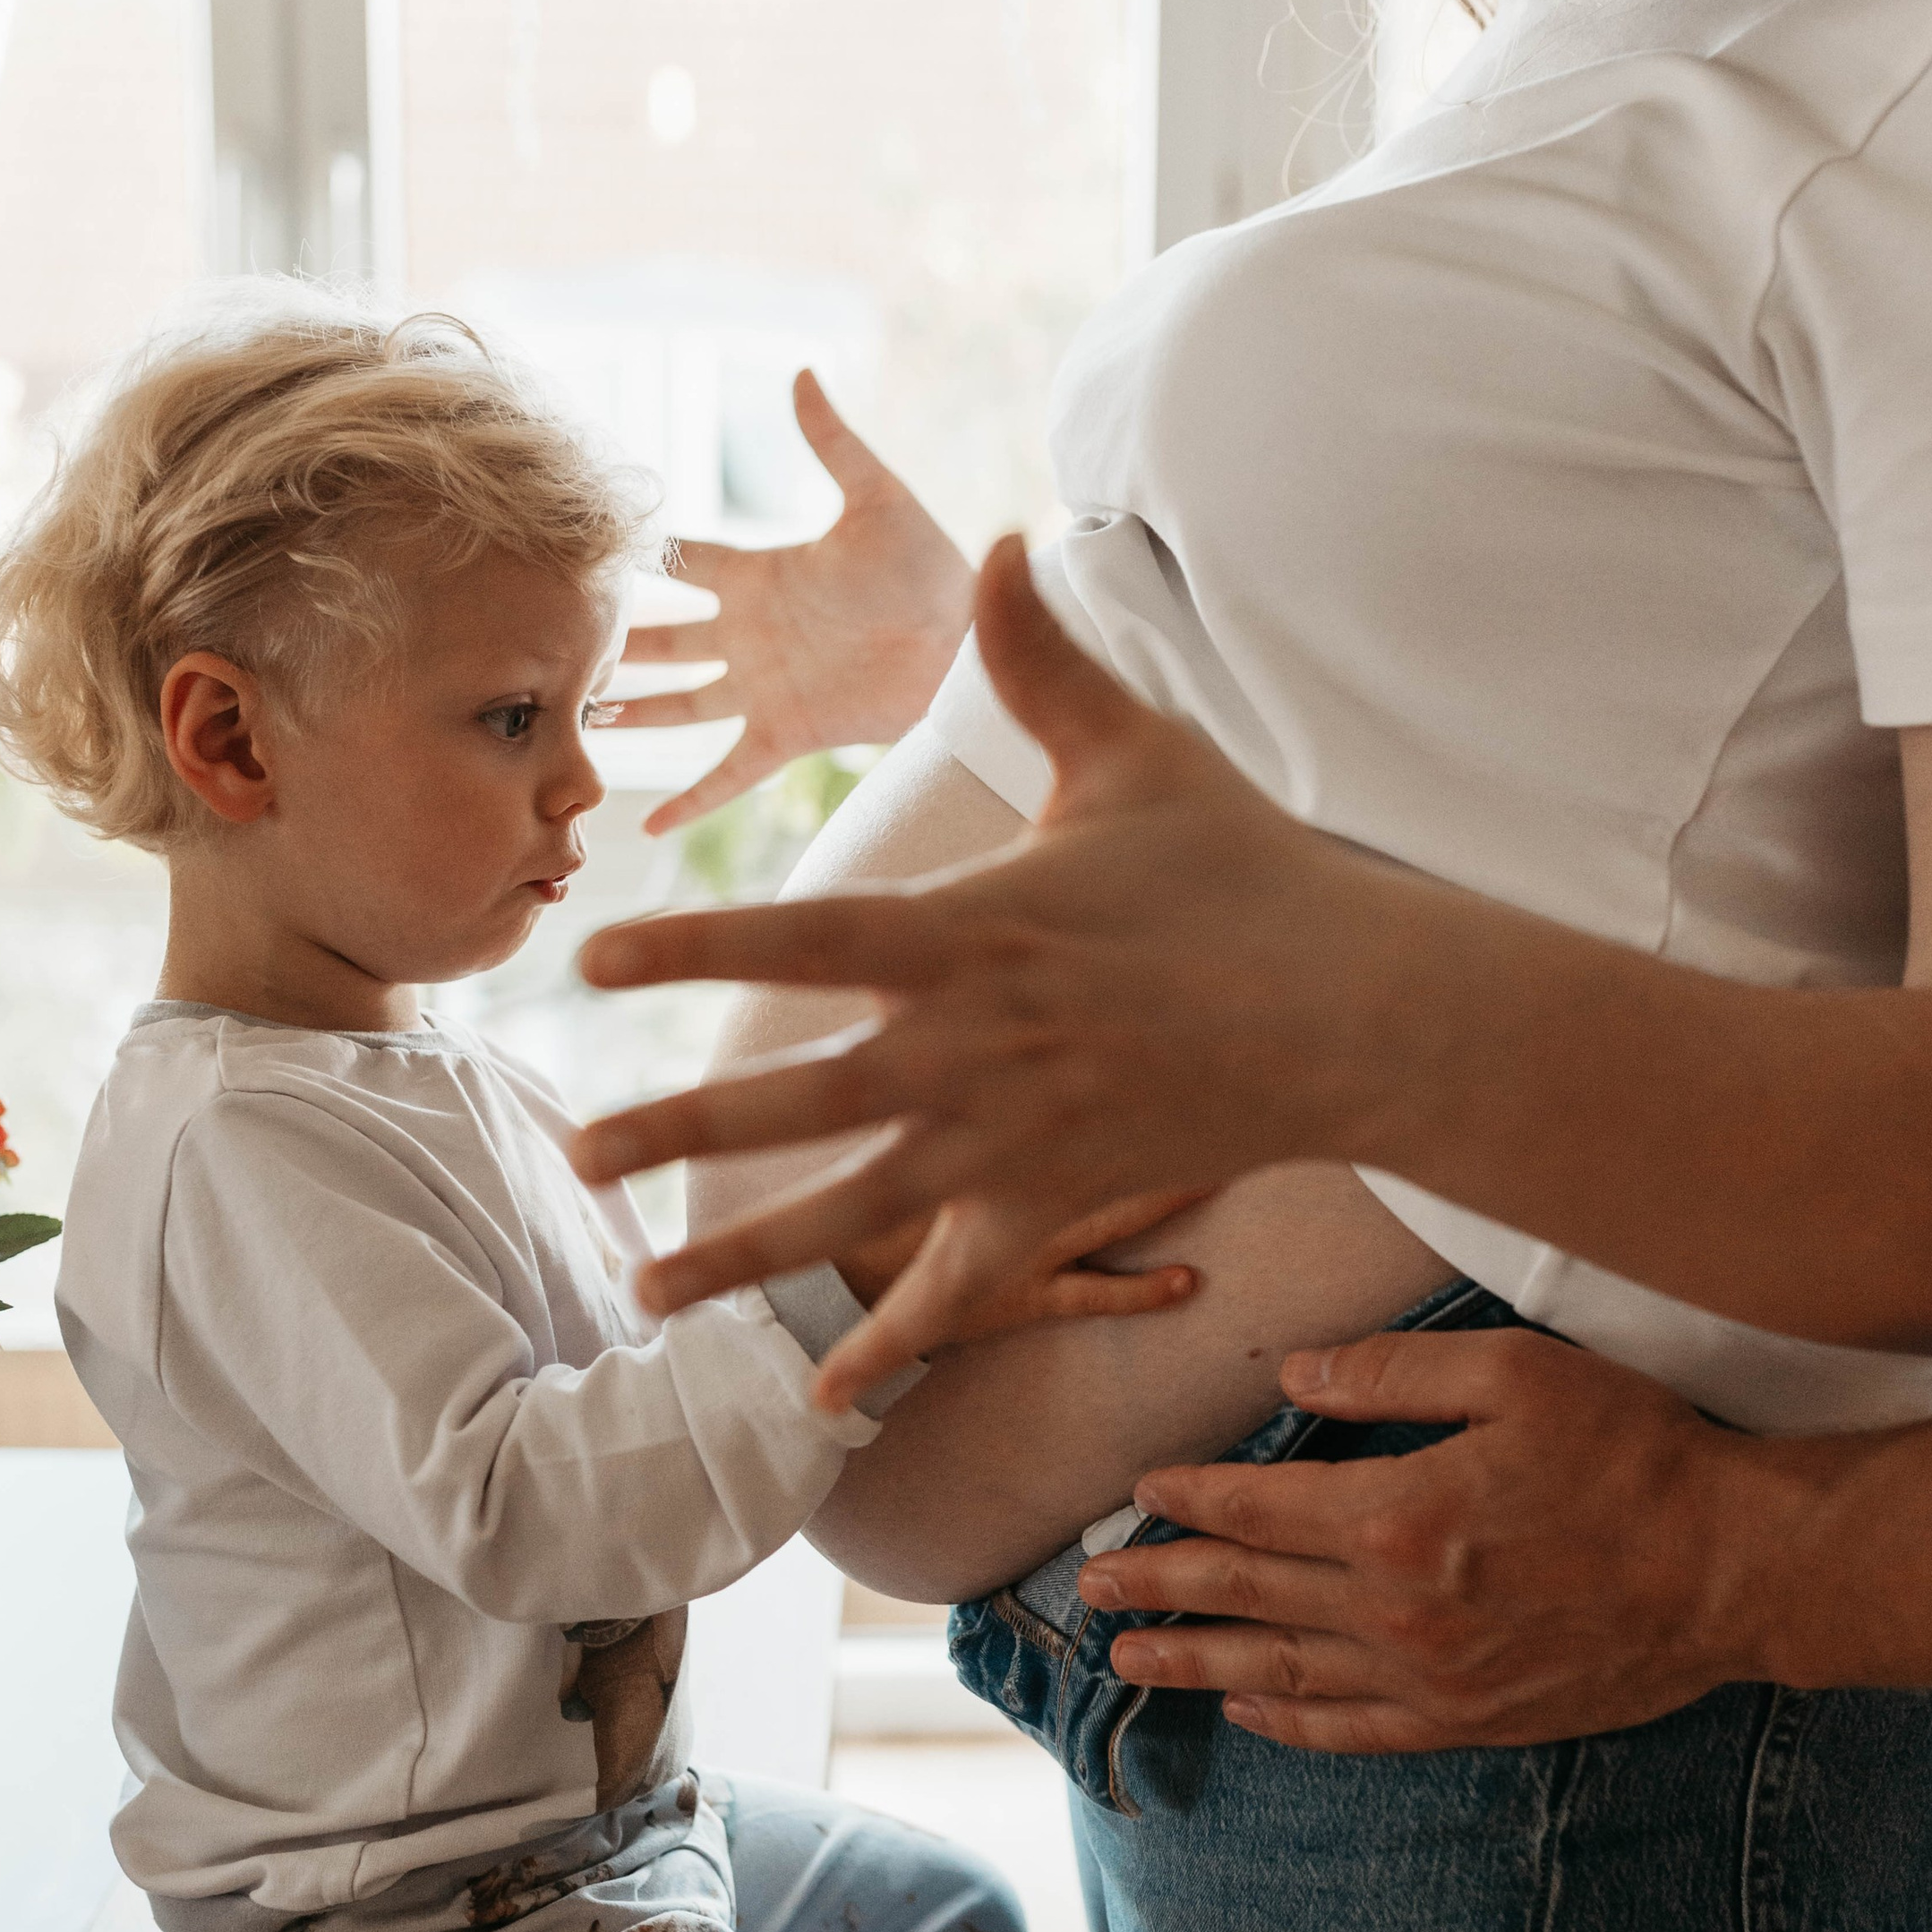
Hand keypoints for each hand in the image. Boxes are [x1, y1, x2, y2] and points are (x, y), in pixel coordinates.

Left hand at [574, 539, 1374, 1402]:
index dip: (691, 947)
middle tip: (575, 1156)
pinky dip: (890, 1345)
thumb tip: (1000, 536)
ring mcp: (1010, 1142)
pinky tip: (821, 1395)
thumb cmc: (1248, 874)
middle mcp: (972, 1049)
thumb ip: (1042, 659)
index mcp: (972, 932)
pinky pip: (957, 1290)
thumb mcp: (1140, 752)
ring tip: (642, 1283)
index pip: (803, 941)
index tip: (590, 960)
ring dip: (740, 1252)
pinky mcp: (1055, 1206)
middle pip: (797, 1099)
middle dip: (677, 1131)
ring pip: (848, 1209)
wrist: (1356, 1011)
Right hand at [607, 371, 971, 833]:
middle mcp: (752, 633)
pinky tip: (647, 826)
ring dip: (632, 712)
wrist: (971, 644)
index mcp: (764, 574)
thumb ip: (830, 442)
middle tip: (548, 644)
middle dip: (613, 642)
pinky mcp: (787, 734)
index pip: (684, 560)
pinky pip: (726, 773)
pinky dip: (690, 802)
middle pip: (663, 637)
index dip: (637, 555)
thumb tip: (800, 370)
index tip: (577, 550)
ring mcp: (764, 688)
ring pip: (679, 703)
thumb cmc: (932, 566)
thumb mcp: (875, 498)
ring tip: (575, 722)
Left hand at [1072, 1328, 1786, 1748]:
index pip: (1257, 1510)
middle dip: (1159, 1583)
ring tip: (1129, 1656)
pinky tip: (1245, 1708)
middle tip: (1089, 1582)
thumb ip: (1392, 1374)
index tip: (1139, 1489)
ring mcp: (1430, 1679)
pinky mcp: (1470, 1722)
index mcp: (1398, 1519)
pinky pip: (1352, 1731)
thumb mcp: (1516, 1374)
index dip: (1190, 1498)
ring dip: (1196, 1660)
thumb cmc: (1635, 1455)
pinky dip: (1288, 1722)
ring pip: (1280, 1672)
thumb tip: (1294, 1377)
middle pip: (1247, 1596)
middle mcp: (1395, 1612)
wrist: (1735, 1570)